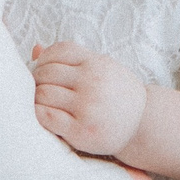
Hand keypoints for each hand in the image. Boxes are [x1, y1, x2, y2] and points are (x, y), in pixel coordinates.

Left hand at [30, 42, 148, 158]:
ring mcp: (87, 106)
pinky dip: (39, 114)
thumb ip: (71, 59)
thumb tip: (35, 49)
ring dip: (36, 98)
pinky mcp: (81, 130)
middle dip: (38, 80)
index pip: (59, 51)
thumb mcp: (102, 68)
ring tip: (43, 102)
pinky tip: (45, 115)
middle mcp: (92, 82)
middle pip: (46, 73)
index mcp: (97, 63)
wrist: (143, 124)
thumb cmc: (118, 94)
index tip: (45, 70)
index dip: (45, 59)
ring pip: (43, 93)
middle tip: (41, 89)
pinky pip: (46, 116)